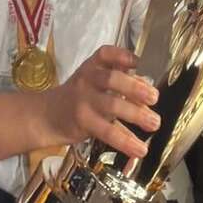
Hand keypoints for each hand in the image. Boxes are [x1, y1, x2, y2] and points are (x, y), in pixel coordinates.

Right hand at [44, 45, 160, 159]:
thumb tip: (148, 91)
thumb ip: (119, 84)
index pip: (105, 54)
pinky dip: (126, 141)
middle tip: (154, 97)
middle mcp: (87, 80)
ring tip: (154, 123)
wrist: (48, 116)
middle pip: (111, 79)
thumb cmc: (79, 97)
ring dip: (136, 114)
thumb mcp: (94, 83)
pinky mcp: (83, 123)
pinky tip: (139, 148)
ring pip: (111, 105)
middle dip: (135, 87)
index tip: (138, 62)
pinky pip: (107, 132)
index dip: (122, 56)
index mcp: (92, 66)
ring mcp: (84, 101)